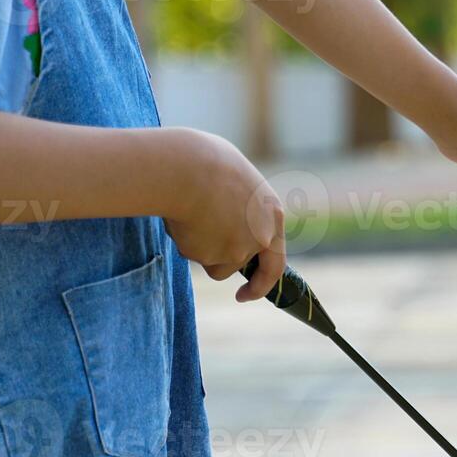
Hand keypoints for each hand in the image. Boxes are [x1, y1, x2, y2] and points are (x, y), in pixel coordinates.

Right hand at [160, 128, 285, 300]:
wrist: (186, 168)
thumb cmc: (207, 162)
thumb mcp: (237, 181)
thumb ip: (241, 208)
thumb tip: (229, 222)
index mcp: (272, 215)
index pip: (276, 261)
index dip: (263, 281)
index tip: (248, 295)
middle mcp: (259, 238)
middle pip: (238, 263)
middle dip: (229, 268)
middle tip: (233, 283)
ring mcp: (236, 250)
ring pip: (212, 262)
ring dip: (200, 247)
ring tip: (191, 214)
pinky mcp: (210, 257)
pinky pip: (191, 253)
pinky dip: (184, 239)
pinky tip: (181, 216)